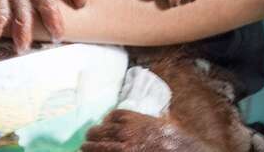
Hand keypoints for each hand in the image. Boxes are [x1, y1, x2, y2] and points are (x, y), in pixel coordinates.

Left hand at [82, 110, 211, 151]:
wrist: (180, 150)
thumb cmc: (172, 138)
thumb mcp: (160, 122)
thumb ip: (144, 120)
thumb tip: (128, 121)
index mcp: (134, 118)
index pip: (113, 116)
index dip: (107, 120)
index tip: (104, 124)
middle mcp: (126, 131)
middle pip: (101, 130)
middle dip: (93, 135)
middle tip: (87, 138)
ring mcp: (124, 147)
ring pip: (99, 145)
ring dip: (89, 147)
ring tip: (84, 148)